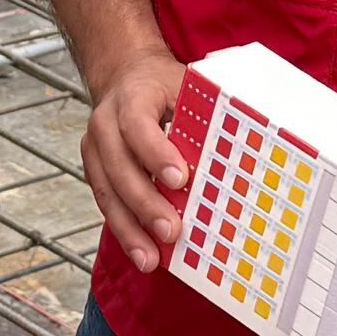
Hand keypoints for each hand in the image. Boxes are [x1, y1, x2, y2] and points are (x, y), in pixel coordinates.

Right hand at [80, 47, 190, 271]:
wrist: (123, 76)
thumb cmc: (161, 86)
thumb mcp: (184, 84)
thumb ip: (202, 111)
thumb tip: (242, 143)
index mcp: (130, 97)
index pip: (137, 125)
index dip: (155, 153)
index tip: (180, 179)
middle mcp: (104, 123)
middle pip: (119, 167)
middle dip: (145, 203)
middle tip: (171, 230)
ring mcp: (94, 149)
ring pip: (107, 192)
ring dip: (129, 229)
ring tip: (150, 259)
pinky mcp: (94, 170)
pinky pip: (107, 204)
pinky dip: (125, 230)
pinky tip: (143, 253)